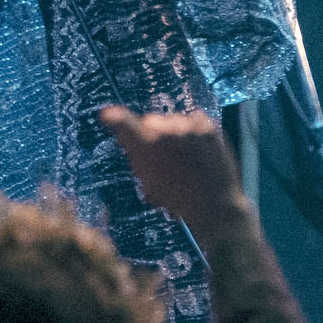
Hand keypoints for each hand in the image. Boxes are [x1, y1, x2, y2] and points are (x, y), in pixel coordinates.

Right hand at [99, 106, 245, 238]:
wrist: (215, 206)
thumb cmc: (178, 201)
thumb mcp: (149, 182)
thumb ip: (138, 158)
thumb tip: (129, 142)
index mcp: (145, 144)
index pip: (123, 122)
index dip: (115, 118)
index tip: (107, 115)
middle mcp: (163, 129)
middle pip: (150, 121)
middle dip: (151, 134)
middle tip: (161, 154)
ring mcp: (187, 125)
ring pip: (172, 120)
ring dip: (173, 132)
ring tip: (184, 154)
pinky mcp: (207, 125)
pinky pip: (193, 118)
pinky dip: (192, 129)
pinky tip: (196, 146)